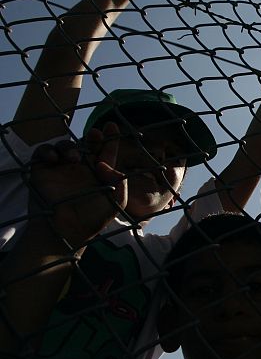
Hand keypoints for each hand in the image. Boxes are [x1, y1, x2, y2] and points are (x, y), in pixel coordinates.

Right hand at [27, 123, 126, 247]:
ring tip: (74, 159)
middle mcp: (81, 169)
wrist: (66, 231)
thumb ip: (120, 184)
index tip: (112, 127)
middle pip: (85, 145)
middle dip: (91, 136)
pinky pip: (43, 153)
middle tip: (95, 133)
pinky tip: (54, 159)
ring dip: (70, 146)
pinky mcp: (43, 171)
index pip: (105, 152)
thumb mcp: (116, 203)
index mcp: (99, 174)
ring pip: (65, 146)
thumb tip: (108, 166)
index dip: (109, 139)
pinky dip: (47, 151)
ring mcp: (62, 169)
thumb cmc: (93, 220)